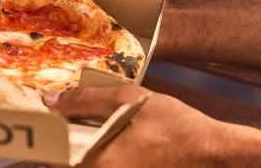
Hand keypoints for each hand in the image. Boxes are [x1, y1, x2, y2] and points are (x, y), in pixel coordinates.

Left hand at [44, 85, 221, 166]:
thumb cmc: (176, 127)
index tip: (43, 124)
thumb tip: (51, 100)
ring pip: (88, 164)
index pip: (56, 160)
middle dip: (65, 144)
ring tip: (84, 127)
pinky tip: (108, 137)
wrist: (217, 153)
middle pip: (71, 164)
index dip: (46, 142)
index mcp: (101, 165)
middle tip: (64, 122)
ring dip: (83, 148)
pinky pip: (105, 165)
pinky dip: (99, 154)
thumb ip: (86, 100)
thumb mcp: (129, 101)